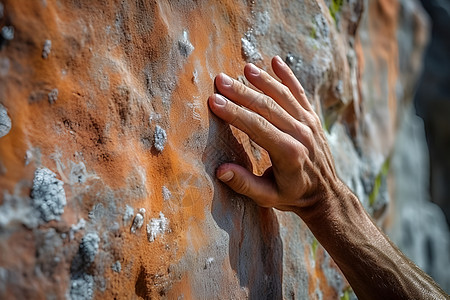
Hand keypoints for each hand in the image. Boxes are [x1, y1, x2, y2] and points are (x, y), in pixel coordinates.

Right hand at [208, 56, 342, 214]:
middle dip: (241, 92)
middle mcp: (301, 134)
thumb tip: (220, 170)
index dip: (234, 112)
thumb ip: (245, 184)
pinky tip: (276, 61)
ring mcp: (309, 124)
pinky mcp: (313, 118)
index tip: (214, 100)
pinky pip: (300, 93)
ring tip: (244, 68)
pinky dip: (288, 76)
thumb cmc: (293, 196)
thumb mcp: (268, 198)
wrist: (326, 194)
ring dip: (263, 80)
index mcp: (288, 153)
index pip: (256, 126)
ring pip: (283, 95)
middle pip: (267, 106)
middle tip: (220, 80)